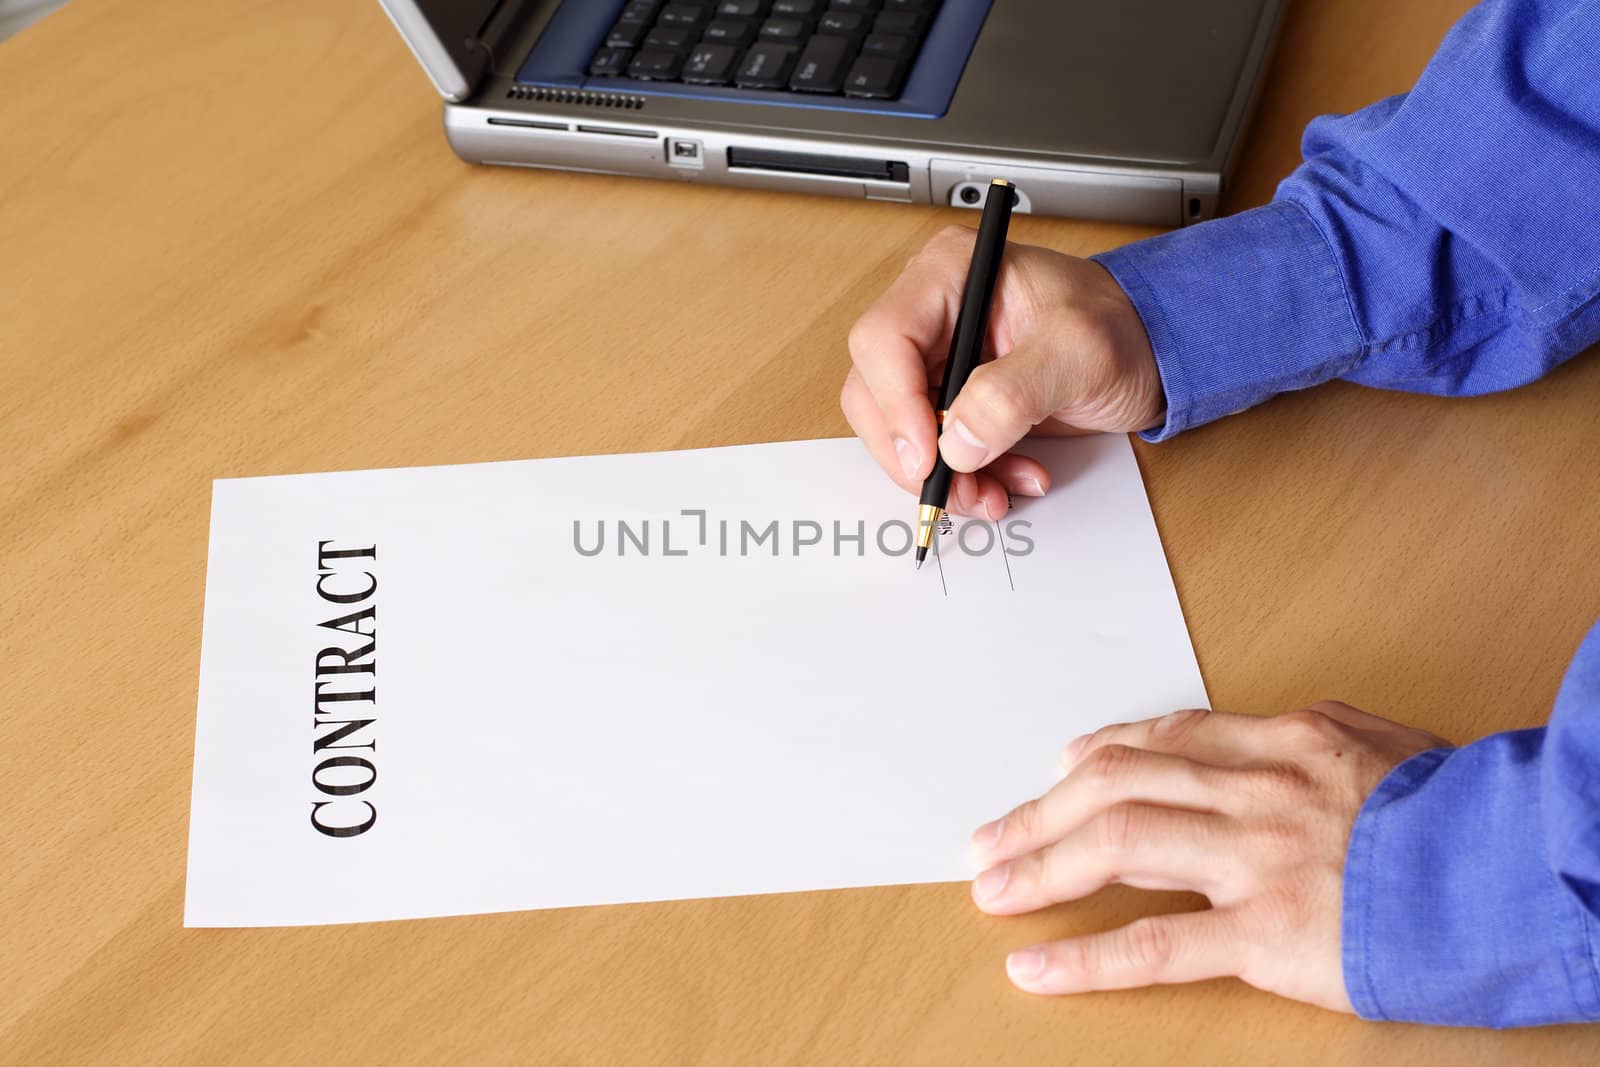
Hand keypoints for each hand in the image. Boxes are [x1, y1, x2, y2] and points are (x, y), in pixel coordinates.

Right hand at [840, 227, 1163, 517]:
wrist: (1150, 353)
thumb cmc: (1122, 328)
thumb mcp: (1080, 352)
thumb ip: (1014, 392)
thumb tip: (957, 441)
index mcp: (950, 274)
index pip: (883, 340)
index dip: (896, 404)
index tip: (930, 455)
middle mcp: (929, 312)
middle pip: (874, 391)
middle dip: (914, 452)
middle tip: (959, 488)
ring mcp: (935, 358)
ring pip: (894, 430)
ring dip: (940, 475)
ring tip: (993, 491)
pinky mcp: (947, 398)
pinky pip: (927, 449)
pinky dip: (959, 478)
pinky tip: (1003, 479)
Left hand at [968, 702, 1446, 1010]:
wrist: (1519, 867)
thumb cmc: (1462, 811)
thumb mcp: (1384, 744)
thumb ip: (1310, 734)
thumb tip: (1252, 731)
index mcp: (1283, 742)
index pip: (1164, 739)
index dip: (1099, 754)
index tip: (1059, 769)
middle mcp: (1255, 791)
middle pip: (1117, 785)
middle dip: (1041, 812)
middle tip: (989, 838)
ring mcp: (1255, 861)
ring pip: (1118, 845)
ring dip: (1041, 865)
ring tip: (991, 886)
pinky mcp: (1268, 933)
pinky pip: (1154, 945)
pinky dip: (1086, 957)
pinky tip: (1037, 969)